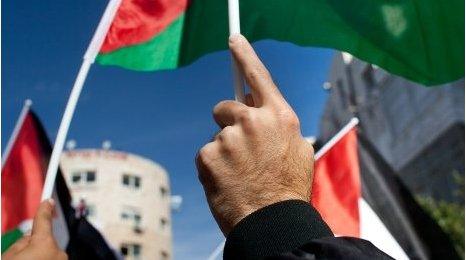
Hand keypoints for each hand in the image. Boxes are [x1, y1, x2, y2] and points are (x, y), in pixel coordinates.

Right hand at [2, 199, 67, 259]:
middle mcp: (58, 253)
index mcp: (44, 244)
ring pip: (49, 253)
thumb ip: (21, 242)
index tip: (48, 201)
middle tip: (21, 257)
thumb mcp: (9, 257)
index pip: (44, 220)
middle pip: (45, 241)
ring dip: (40, 256)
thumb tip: (30, 234)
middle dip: (35, 244)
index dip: (45, 209)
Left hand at [196, 34, 313, 234]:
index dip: (246, 55)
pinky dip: (212, 168)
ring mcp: (228, 138)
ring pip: (217, 137)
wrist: (272, 223)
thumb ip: (281, 128)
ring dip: (224, 152)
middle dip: (229, 123)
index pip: (259, 76)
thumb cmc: (287, 190)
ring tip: (240, 175)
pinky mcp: (207, 156)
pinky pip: (205, 155)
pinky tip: (228, 182)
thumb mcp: (299, 152)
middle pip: (226, 108)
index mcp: (279, 117)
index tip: (234, 39)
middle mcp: (253, 121)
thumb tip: (265, 118)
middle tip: (239, 148)